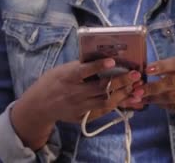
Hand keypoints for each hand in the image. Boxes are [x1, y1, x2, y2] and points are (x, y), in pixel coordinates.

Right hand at [11, 59, 142, 148]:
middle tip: (135, 75)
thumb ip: (80, 67)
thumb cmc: (52, 82)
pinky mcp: (82, 117)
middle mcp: (74, 92)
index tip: (112, 60)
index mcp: (67, 77)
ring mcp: (79, 106)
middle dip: (120, 81)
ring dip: (122, 94)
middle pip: (101, 88)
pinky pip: (102, 111)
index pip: (84, 70)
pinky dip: (115, 105)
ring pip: (105, 101)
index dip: (98, 66)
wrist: (39, 106)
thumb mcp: (62, 70)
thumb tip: (102, 58)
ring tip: (136, 87)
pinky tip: (127, 100)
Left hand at [138, 55, 174, 133]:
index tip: (146, 70)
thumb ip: (173, 67)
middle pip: (173, 82)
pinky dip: (162, 105)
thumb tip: (147, 71)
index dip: (161, 66)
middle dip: (153, 86)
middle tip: (138, 89)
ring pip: (172, 97)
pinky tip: (154, 102)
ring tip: (141, 96)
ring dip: (153, 97)